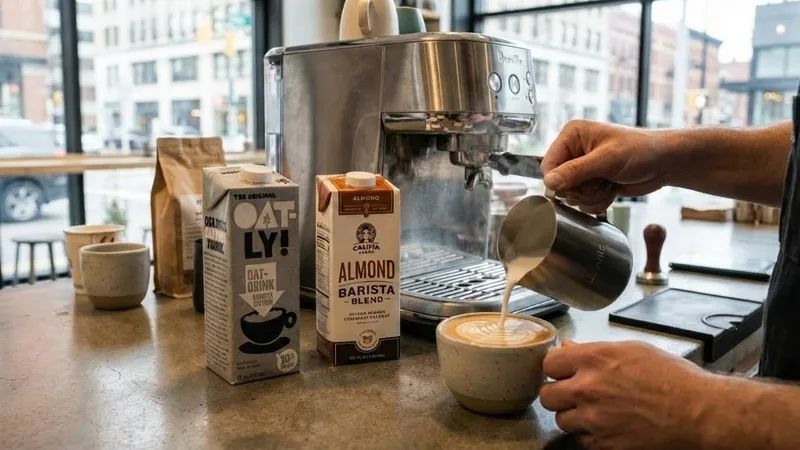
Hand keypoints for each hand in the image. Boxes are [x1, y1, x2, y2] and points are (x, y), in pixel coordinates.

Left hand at [539, 340, 716, 449]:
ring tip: (597, 411)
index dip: (556, 368)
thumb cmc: (673, 378)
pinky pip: (582, 440)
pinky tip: (609, 425)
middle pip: (547, 395)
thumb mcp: (633, 350)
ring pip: (562, 420)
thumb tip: (569, 349)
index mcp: (594, 359)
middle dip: (559, 394)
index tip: (563, 372)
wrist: (700, 412)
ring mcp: (595, 419)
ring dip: (574, 416)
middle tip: (574, 394)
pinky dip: (591, 435)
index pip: (549, 363)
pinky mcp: (605, 444)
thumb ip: (595, 350)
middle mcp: (588, 388)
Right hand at [541, 120, 668, 213]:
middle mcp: (574, 151)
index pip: (548, 165)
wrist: (665, 163)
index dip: (559, 181)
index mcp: (572, 135)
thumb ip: (576, 171)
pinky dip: (598, 202)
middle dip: (581, 190)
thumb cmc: (641, 150)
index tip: (578, 186)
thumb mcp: (607, 159)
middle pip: (559, 184)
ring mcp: (583, 169)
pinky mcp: (592, 183)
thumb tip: (549, 183)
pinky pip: (583, 203)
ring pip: (571, 196)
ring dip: (592, 196)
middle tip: (602, 181)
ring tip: (610, 183)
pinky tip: (612, 190)